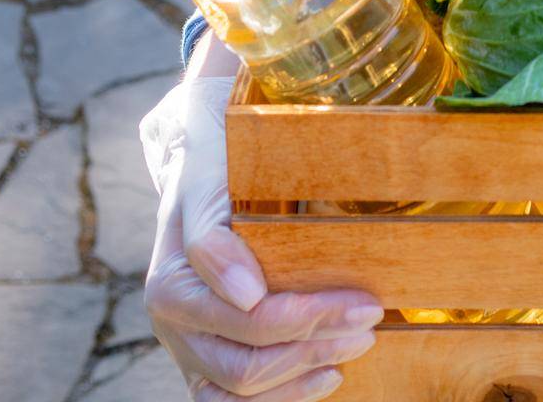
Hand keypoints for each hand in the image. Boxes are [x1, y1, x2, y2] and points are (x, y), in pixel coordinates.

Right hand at [140, 75, 383, 400]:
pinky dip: (285, 395)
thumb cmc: (213, 170)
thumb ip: (214, 238)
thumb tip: (247, 296)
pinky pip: (237, 401)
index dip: (307, 317)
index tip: (364, 302)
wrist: (201, 164)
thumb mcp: (208, 185)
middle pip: (247, 363)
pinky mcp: (206, 362)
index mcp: (171, 287)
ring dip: (305, 372)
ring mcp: (190, 350)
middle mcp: (174, 327)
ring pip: (244, 389)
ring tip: (358, 342)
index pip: (248, 320)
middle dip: (316, 344)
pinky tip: (327, 374)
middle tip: (371, 318)